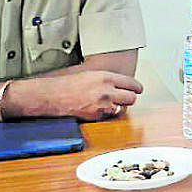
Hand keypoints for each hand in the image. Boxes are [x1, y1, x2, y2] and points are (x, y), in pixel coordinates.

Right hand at [13, 71, 143, 120]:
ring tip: (108, 103)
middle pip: (132, 98)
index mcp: (106, 77)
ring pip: (123, 108)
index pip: (132, 83)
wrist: (54, 96)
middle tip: (125, 98)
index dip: (137, 88)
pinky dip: (107, 114)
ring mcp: (102, 104)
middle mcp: (106, 90)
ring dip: (118, 107)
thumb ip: (110, 80)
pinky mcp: (97, 116)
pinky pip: (110, 116)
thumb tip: (124, 85)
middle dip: (129, 98)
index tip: (138, 90)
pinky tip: (98, 109)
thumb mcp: (93, 75)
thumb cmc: (70, 84)